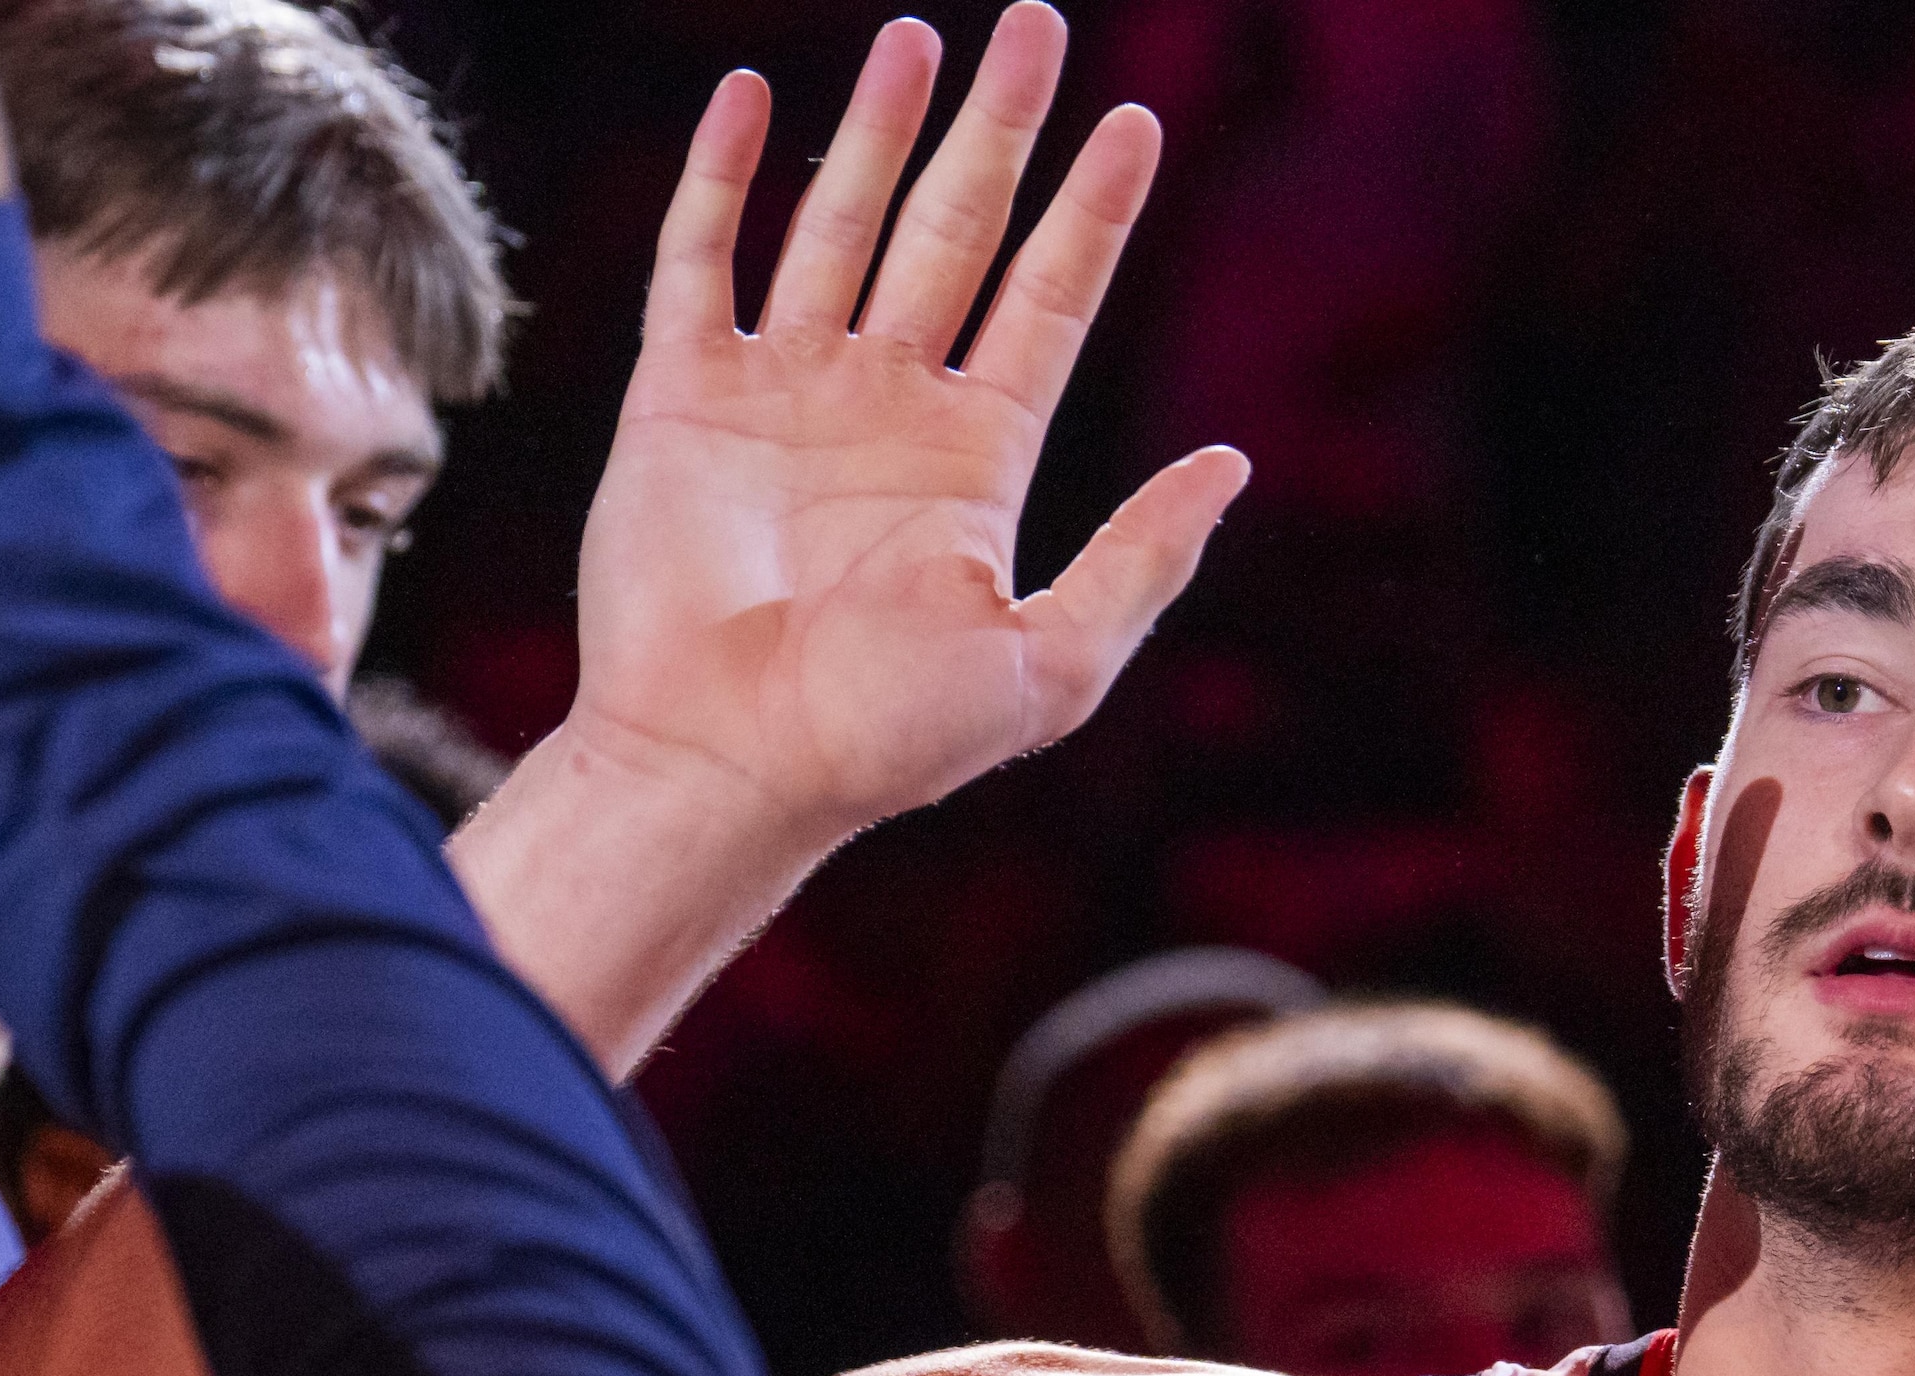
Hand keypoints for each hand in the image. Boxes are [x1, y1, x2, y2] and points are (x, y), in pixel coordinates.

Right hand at [556, 4, 1246, 851]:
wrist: (728, 763)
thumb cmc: (886, 737)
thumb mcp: (1052, 662)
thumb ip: (1141, 562)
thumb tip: (1231, 464)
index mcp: (977, 457)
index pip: (1050, 297)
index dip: (1093, 210)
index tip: (1136, 120)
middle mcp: (886, 406)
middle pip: (956, 230)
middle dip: (997, 129)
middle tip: (1039, 25)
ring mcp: (782, 393)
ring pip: (838, 224)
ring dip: (876, 129)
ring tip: (917, 34)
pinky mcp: (682, 400)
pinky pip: (701, 263)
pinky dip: (722, 180)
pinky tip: (751, 100)